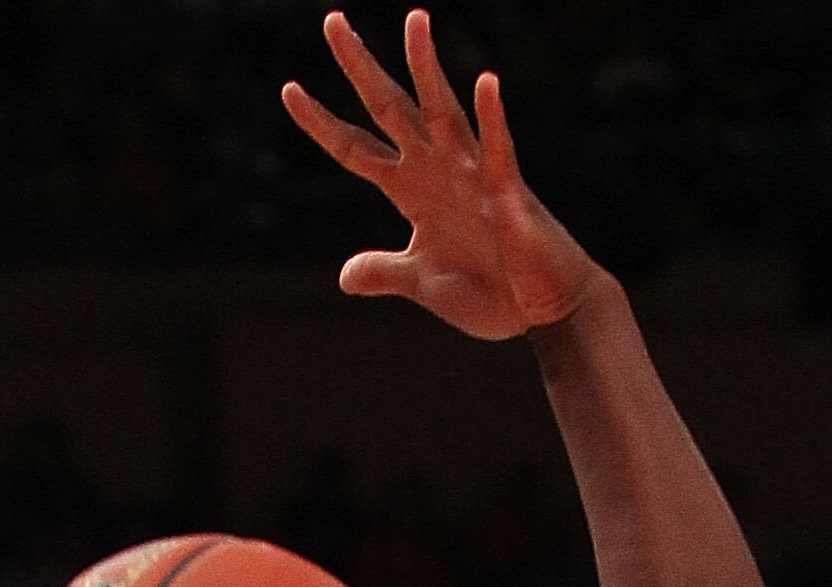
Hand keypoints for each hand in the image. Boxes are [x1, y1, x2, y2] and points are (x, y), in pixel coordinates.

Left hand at [283, 12, 597, 344]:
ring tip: (413, 21)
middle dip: (360, 68)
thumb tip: (345, 276)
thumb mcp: (424, 284)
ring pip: (443, 111)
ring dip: (427, 68)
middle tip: (332, 21)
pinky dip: (492, 119)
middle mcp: (438, 170)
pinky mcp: (508, 193)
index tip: (289, 90)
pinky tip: (485, 83)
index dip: (322, 124)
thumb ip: (386, 271)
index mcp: (412, 191)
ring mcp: (473, 176)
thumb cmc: (491, 293)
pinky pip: (498, 150)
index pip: (356, 149)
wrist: (542, 311)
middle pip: (390, 109)